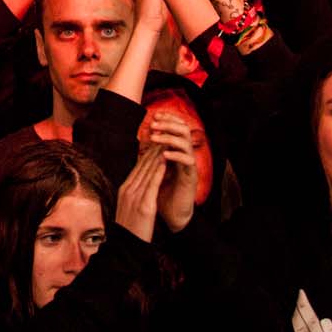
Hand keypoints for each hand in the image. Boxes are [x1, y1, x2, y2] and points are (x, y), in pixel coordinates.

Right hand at [115, 143, 166, 242]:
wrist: (126, 246)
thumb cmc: (130, 228)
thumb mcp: (129, 206)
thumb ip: (134, 193)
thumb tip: (140, 183)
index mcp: (124, 189)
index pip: (137, 167)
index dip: (147, 153)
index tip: (155, 142)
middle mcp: (128, 189)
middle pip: (141, 165)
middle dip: (152, 149)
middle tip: (161, 135)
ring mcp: (135, 196)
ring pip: (147, 170)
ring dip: (156, 155)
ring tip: (164, 142)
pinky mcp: (144, 204)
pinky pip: (152, 183)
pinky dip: (158, 170)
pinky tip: (164, 161)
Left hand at [142, 109, 200, 232]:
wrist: (171, 215)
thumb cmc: (160, 192)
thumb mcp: (152, 169)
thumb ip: (149, 155)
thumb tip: (139, 141)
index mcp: (175, 151)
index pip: (175, 128)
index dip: (166, 120)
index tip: (152, 115)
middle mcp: (184, 156)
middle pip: (184, 131)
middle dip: (169, 124)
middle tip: (154, 123)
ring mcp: (189, 166)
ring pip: (186, 144)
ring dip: (170, 138)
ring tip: (156, 137)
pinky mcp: (191, 178)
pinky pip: (188, 162)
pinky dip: (177, 156)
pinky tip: (165, 155)